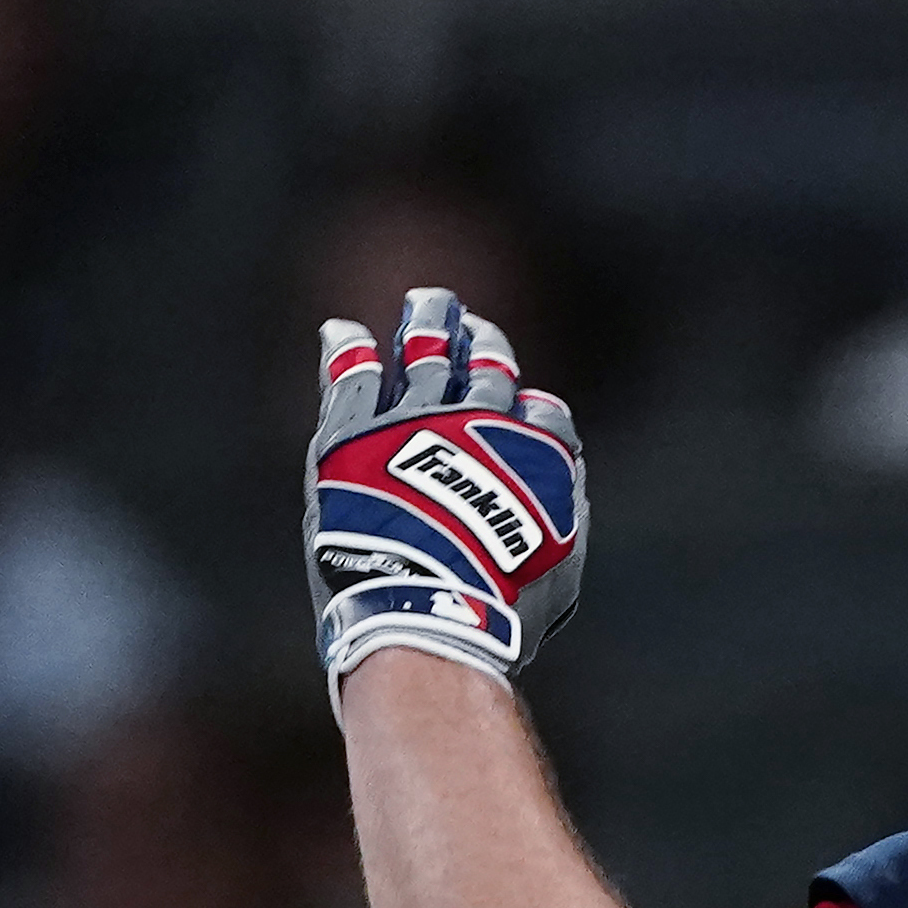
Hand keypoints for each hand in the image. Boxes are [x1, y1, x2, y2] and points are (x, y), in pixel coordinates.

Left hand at [306, 287, 586, 689]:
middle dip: (481, 341)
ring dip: (429, 324)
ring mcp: (414, 422)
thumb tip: (559, 472)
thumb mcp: (562, 563)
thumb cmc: (503, 604)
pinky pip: (352, 376)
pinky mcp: (355, 435)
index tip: (522, 404)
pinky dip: (350, 350)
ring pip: (426, 354)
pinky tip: (343, 330)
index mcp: (535, 453)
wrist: (433, 606)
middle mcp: (479, 423)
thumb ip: (564, 507)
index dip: (531, 407)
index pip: (541, 411)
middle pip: (485, 366)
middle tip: (469, 320)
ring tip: (429, 301)